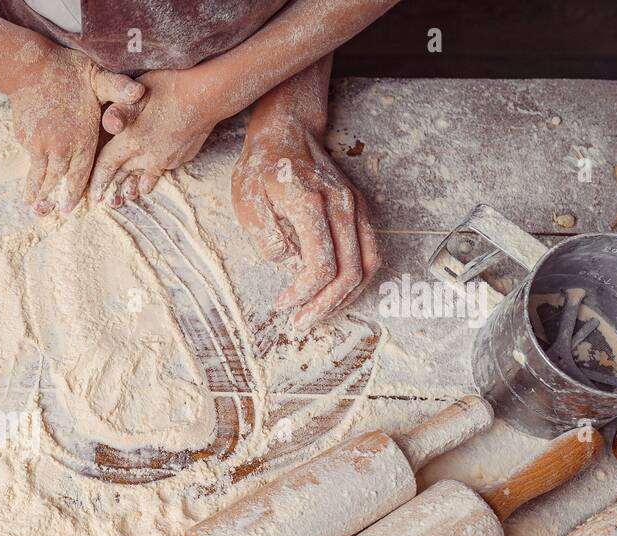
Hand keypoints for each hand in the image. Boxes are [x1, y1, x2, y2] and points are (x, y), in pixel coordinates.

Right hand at [9, 45, 142, 214]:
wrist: (31, 67)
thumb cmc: (68, 71)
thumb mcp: (99, 78)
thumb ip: (119, 89)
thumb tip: (140, 92)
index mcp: (83, 137)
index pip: (81, 174)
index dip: (76, 193)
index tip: (70, 207)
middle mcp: (62, 146)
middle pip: (58, 180)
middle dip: (54, 198)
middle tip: (53, 212)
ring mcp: (41, 145)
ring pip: (41, 176)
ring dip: (37, 193)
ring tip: (34, 206)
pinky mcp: (26, 140)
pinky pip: (31, 162)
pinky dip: (30, 176)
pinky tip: (29, 186)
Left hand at [91, 69, 215, 204]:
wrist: (211, 94)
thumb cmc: (173, 85)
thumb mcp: (141, 91)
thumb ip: (120, 109)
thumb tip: (108, 124)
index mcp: (133, 140)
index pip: (108, 165)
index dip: (98, 180)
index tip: (92, 194)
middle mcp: (148, 156)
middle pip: (123, 177)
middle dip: (112, 189)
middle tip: (104, 201)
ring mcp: (166, 160)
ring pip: (144, 181)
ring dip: (134, 188)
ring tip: (127, 195)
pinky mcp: (181, 159)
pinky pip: (161, 171)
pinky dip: (152, 175)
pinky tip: (150, 176)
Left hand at [231, 119, 379, 330]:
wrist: (287, 131)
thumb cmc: (262, 167)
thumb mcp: (247, 203)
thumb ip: (267, 239)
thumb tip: (289, 267)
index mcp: (311, 204)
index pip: (319, 265)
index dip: (301, 294)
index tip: (281, 305)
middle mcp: (341, 205)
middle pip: (349, 271)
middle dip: (324, 305)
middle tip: (300, 323)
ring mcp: (355, 207)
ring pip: (367, 264)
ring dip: (344, 297)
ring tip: (318, 313)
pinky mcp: (358, 209)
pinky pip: (369, 252)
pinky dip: (355, 279)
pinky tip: (333, 293)